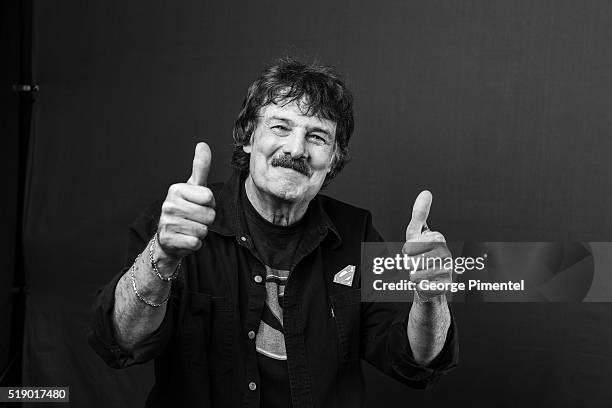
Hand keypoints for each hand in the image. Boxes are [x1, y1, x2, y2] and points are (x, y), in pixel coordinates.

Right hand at [157, 142, 215, 259]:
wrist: (168, 238)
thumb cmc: (185, 210)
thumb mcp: (193, 187)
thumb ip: (200, 167)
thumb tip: (202, 144)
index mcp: (176, 189)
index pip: (209, 197)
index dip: (209, 204)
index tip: (198, 204)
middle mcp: (169, 204)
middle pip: (208, 215)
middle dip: (206, 220)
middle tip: (194, 219)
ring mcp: (167, 222)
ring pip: (203, 230)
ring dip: (201, 232)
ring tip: (189, 228)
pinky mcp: (168, 240)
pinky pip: (195, 242)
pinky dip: (195, 243)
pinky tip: (185, 239)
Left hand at [403, 190, 451, 300]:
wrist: (429, 282)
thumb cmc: (420, 254)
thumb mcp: (416, 232)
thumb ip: (420, 214)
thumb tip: (426, 192)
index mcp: (438, 238)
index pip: (413, 244)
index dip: (408, 249)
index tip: (411, 250)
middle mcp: (446, 253)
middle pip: (413, 259)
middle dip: (409, 263)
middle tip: (415, 263)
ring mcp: (447, 270)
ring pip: (417, 274)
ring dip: (412, 276)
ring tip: (419, 273)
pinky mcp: (445, 286)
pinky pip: (424, 287)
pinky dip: (419, 287)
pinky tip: (424, 284)